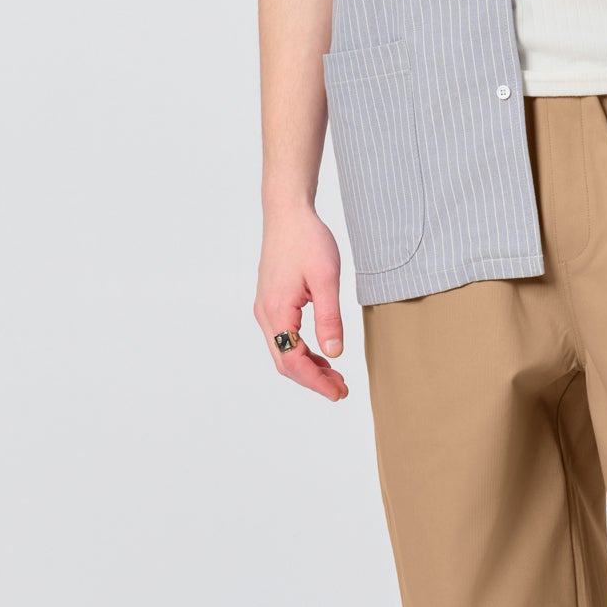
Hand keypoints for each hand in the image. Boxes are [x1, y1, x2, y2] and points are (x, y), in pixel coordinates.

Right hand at [255, 202, 348, 401]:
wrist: (287, 213)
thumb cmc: (308, 240)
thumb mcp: (327, 279)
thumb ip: (330, 318)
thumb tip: (335, 353)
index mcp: (277, 311)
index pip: (292, 361)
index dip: (315, 382)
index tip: (338, 393)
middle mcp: (265, 314)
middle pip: (284, 361)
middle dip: (312, 379)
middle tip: (341, 390)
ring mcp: (266, 308)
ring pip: (283, 351)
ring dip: (307, 366)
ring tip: (336, 376)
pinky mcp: (271, 302)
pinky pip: (284, 336)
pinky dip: (302, 350)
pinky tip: (322, 353)